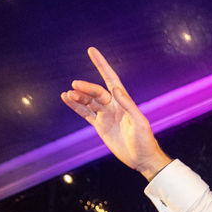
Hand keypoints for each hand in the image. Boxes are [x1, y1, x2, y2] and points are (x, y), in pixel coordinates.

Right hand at [61, 47, 170, 179]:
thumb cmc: (145, 141)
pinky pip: (85, 113)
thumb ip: (128, 105)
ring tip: (68, 94)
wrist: (142, 159)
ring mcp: (106, 115)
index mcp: (124, 102)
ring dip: (78, 97)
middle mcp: (114, 105)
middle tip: (75, 86)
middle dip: (86, 88)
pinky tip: (66, 98)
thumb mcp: (139, 122)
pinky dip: (76, 106)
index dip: (102, 65)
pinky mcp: (100, 126)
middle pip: (96, 92)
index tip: (92, 51)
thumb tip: (115, 89)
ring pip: (89, 101)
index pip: (111, 79)